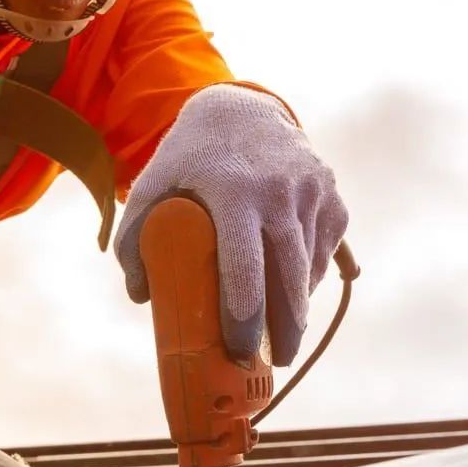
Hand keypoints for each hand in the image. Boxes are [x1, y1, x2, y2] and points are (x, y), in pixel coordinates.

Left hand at [115, 84, 348, 364]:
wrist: (242, 106)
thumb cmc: (192, 156)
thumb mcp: (153, 183)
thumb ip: (136, 236)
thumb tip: (142, 295)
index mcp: (234, 192)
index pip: (245, 268)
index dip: (245, 317)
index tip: (241, 349)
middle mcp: (280, 192)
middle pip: (289, 279)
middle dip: (287, 329)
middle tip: (276, 360)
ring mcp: (312, 193)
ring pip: (310, 269)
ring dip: (298, 304)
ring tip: (281, 328)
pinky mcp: (332, 197)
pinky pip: (326, 250)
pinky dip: (311, 275)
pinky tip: (295, 290)